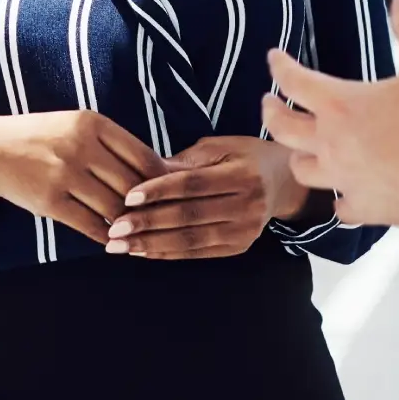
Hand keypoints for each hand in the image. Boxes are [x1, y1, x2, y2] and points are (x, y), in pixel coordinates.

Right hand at [0, 111, 163, 245]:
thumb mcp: (77, 126)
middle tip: (157, 218)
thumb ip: (114, 145)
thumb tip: (161, 170)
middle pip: (133, 185)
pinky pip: (90, 225)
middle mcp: (80, 146)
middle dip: (147, 206)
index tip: (168, 193)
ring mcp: (64, 175)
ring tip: (135, 229)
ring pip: (114, 208)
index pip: (145, 156)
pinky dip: (106, 235)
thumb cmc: (43, 137)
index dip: (162, 180)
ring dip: (128, 223)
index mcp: (93, 122)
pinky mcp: (50, 202)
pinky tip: (112, 239)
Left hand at [104, 137, 317, 259]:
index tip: (128, 196)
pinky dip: (167, 253)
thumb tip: (147, 171)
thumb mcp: (220, 146)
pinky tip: (142, 252)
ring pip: (191, 239)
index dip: (160, 190)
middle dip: (148, 223)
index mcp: (242, 174)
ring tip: (120, 246)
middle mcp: (247, 205)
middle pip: (189, 215)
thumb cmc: (245, 156)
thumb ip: (186, 161)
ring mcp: (245, 231)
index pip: (193, 184)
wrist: (283, 182)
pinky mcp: (239, 247)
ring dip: (151, 244)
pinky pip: (197, 253)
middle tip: (115, 228)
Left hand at [264, 0, 398, 227]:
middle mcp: (331, 143)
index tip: (273, 58)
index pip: (293, 80)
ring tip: (299, 150)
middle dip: (271, 113)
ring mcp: (343, 180)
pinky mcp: (363, 209)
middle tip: (268, 105)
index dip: (279, 66)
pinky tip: (343, 197)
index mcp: (340, 104)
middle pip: (282, 128)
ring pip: (302, 171)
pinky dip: (338, 200)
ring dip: (298, 156)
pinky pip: (339, 208)